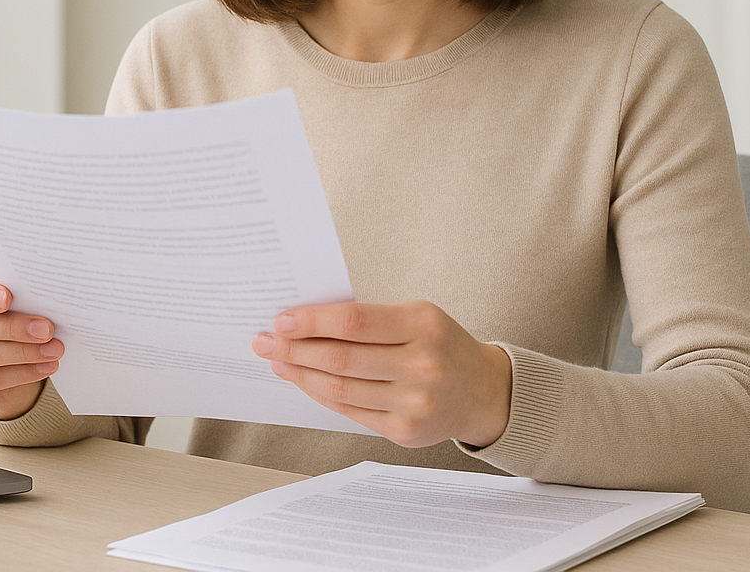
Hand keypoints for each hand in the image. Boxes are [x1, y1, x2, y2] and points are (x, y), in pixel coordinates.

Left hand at [251, 300, 511, 448]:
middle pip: (341, 358)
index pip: (354, 321)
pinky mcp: (403, 431)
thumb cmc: (440, 345)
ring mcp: (413, 403)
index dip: (312, 321)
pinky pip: (349, 411)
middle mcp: (422, 365)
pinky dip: (320, 395)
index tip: (282, 319)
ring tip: (278, 361)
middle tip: (266, 341)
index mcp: (423, 324)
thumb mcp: (417, 317)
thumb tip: (305, 323)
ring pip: (340, 389)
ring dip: (300, 374)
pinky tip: (303, 381)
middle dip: (295, 349)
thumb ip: (369, 320)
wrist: (483, 391)